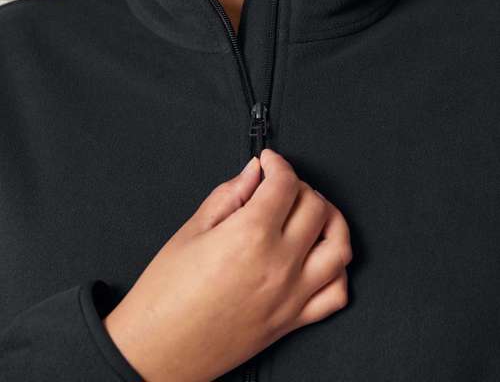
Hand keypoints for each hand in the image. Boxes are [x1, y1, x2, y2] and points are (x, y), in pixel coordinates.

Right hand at [103, 148, 352, 381]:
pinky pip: (337, 294)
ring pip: (339, 246)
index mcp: (250, 235)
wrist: (159, 348)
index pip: (284, 184)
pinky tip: (319, 256)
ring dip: (330, 219)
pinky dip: (337, 268)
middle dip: (300, 186)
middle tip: (280, 185)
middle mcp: (279, 264)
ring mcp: (292, 295)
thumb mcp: (192, 231)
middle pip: (316, 207)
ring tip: (310, 212)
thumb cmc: (166, 293)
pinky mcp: (294, 321)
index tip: (269, 161)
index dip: (278, 163)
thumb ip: (230, 195)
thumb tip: (254, 172)